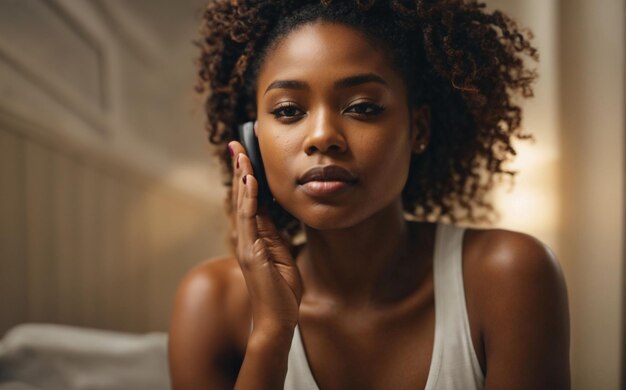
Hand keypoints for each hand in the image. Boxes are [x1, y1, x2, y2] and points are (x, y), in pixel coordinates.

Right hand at [228, 140, 302, 331]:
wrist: (278, 320)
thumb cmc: (281, 291)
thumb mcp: (281, 255)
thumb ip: (273, 235)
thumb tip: (269, 213)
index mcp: (254, 237)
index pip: (250, 200)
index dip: (247, 176)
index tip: (246, 154)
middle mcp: (246, 237)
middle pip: (242, 196)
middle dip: (240, 169)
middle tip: (237, 143)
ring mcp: (247, 244)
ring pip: (242, 203)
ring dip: (241, 176)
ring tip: (240, 153)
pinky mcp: (252, 253)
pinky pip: (250, 220)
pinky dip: (249, 198)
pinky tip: (249, 180)